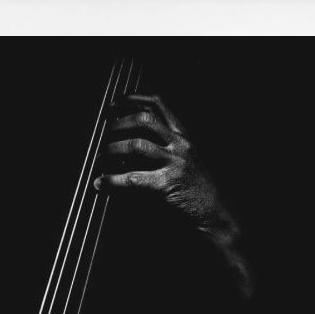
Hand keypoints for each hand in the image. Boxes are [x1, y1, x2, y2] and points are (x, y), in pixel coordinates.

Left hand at [96, 93, 221, 227]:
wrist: (214, 213)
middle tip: (103, 134)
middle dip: (118, 124)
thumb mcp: (185, 160)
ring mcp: (174, 163)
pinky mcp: (166, 184)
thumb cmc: (197, 190)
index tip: (114, 104)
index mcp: (183, 136)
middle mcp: (179, 144)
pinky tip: (101, 183)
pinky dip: (113, 181)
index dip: (133, 100)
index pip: (158, 105)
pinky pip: (133, 178)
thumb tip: (129, 143)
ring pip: (136, 145)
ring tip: (100, 158)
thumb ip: (163, 148)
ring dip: (112, 150)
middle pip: (144, 120)